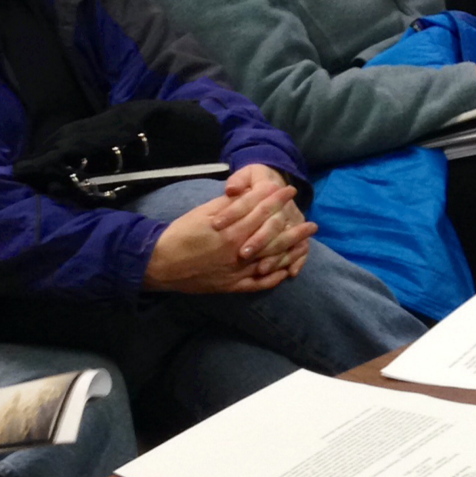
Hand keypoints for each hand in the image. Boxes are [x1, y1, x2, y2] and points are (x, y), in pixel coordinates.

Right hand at [144, 177, 316, 294]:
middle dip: (294, 228)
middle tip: (312, 223)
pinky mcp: (233, 286)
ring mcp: (238, 271)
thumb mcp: (205, 212)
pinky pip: (260, 283)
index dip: (277, 199)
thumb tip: (252, 195)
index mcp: (232, 230)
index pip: (261, 211)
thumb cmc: (181, 233)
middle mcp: (239, 251)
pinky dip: (275, 276)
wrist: (163, 263)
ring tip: (306, 245)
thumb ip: (230, 206)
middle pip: (274, 237)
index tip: (290, 191)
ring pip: (272, 260)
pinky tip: (288, 270)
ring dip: (292, 252)